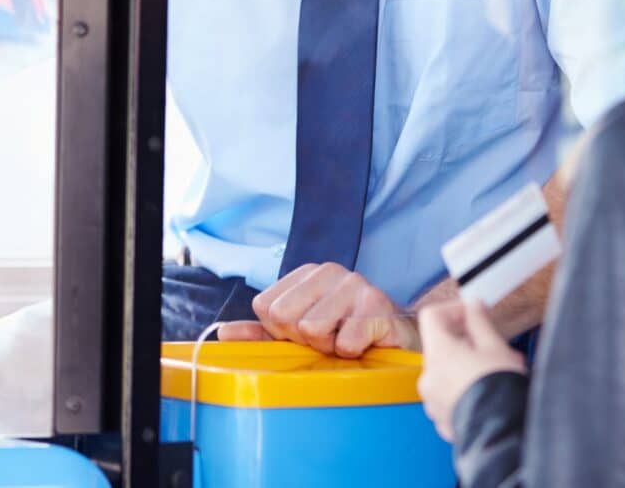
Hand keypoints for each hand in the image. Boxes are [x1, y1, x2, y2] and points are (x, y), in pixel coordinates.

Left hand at [217, 262, 419, 356]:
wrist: (400, 343)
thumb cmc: (348, 336)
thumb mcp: (301, 335)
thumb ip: (263, 333)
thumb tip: (223, 334)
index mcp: (308, 273)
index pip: (266, 306)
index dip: (283, 331)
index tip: (308, 333)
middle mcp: (331, 271)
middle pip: (285, 317)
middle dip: (305, 339)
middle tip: (331, 338)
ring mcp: (356, 284)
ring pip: (313, 329)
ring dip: (330, 348)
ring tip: (348, 340)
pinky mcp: (378, 305)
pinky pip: (344, 342)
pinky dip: (352, 353)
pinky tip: (366, 344)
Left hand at [417, 299, 526, 441]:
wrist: (500, 431)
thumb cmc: (499, 389)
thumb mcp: (495, 347)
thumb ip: (480, 321)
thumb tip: (473, 305)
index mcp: (438, 354)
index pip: (431, 316)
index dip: (452, 309)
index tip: (471, 313)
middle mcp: (428, 376)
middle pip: (440, 345)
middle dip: (466, 340)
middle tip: (493, 344)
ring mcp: (432, 400)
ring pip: (445, 370)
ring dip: (466, 364)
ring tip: (495, 370)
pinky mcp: (440, 417)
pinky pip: (448, 393)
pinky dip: (463, 386)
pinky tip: (486, 390)